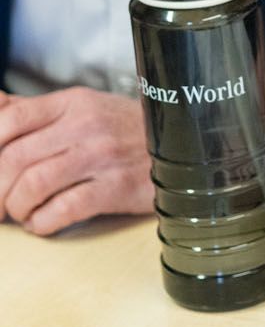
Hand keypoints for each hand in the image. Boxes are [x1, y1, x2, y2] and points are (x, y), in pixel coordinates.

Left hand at [0, 88, 152, 232]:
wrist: (185, 145)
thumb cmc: (125, 131)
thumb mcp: (80, 108)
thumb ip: (32, 110)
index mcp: (72, 103)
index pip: (11, 118)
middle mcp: (85, 126)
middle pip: (16, 157)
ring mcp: (103, 157)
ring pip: (35, 183)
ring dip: (17, 207)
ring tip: (21, 214)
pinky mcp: (118, 188)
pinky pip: (66, 208)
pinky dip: (43, 222)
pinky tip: (43, 223)